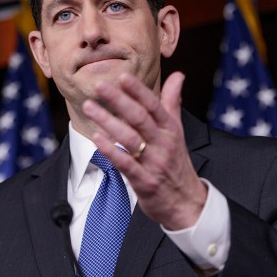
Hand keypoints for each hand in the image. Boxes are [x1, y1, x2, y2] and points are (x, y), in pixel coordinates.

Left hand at [82, 71, 206, 229]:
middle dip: (119, 100)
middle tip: (99, 85)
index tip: (123, 76)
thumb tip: (178, 75)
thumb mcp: (177, 131)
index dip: (139, 91)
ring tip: (90, 107)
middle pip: (139, 118)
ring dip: (108, 121)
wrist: (186, 202)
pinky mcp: (144, 181)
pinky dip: (111, 150)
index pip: (154, 105)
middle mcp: (163, 143)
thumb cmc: (176, 162)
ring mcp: (154, 162)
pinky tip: (97, 138)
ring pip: (129, 138)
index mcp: (170, 129)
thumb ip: (172, 102)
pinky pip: (125, 163)